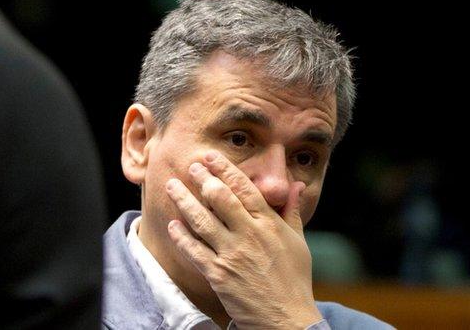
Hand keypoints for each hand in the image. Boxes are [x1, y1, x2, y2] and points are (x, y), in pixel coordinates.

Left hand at [165, 152, 322, 329]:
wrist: (287, 319)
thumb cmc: (294, 280)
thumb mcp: (298, 243)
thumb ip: (292, 211)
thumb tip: (296, 185)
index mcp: (269, 225)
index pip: (245, 189)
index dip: (225, 170)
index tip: (211, 157)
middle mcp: (249, 236)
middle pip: (220, 199)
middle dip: (202, 179)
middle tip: (190, 166)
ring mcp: (232, 255)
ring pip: (202, 221)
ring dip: (184, 201)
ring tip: (172, 186)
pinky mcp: (218, 275)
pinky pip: (194, 250)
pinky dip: (181, 236)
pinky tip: (171, 224)